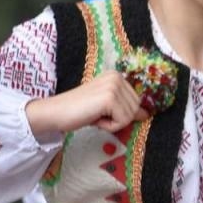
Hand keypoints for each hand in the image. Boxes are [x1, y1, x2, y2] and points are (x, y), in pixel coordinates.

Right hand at [25, 70, 145, 137]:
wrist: (56, 112)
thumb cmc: (79, 110)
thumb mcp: (107, 107)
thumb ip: (126, 107)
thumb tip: (146, 114)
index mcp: (117, 76)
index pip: (137, 102)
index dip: (121, 113)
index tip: (101, 111)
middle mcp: (117, 77)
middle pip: (136, 108)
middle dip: (119, 118)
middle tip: (97, 114)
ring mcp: (114, 86)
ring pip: (130, 116)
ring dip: (113, 123)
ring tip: (95, 116)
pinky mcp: (110, 98)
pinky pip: (123, 122)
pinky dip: (109, 126)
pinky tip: (94, 119)